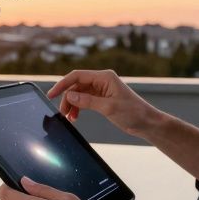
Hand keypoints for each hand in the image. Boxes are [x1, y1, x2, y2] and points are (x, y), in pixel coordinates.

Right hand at [46, 69, 163, 137]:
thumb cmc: (133, 113)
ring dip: (72, 104)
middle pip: (76, 85)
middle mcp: (102, 80)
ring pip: (79, 93)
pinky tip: (76, 116)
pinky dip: (79, 107)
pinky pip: (85, 99)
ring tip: (69, 117)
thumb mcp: (108, 108)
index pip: (77, 76)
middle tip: (62, 113)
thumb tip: (70, 96)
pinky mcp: (103, 98)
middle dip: (67, 98)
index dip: (62, 84)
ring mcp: (102, 89)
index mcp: (105, 77)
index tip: (51, 94)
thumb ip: (87, 101)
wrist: (147, 122)